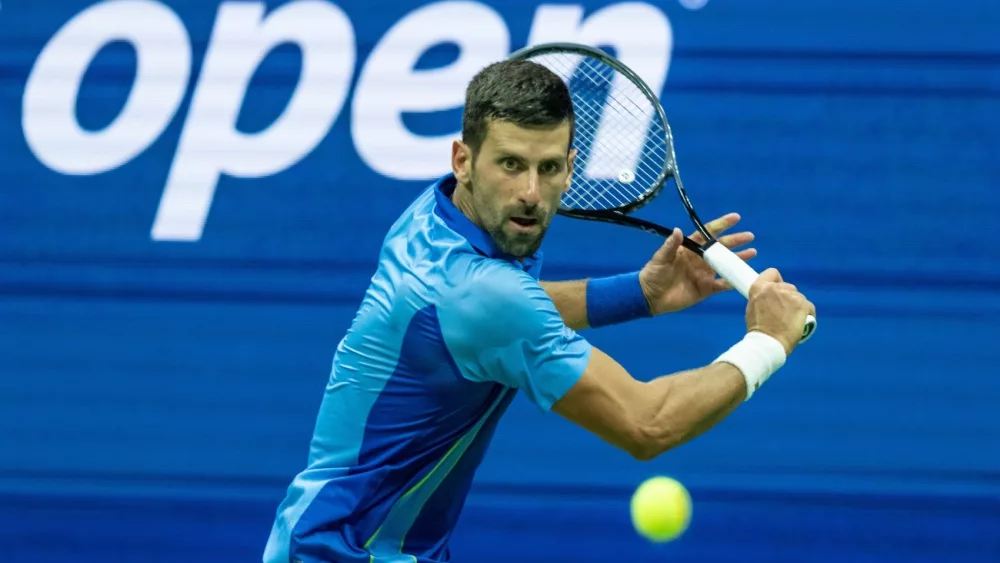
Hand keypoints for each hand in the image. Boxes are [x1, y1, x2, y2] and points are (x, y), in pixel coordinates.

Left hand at [638, 213, 755, 314]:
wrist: (650, 297)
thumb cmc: (654, 274)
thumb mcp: (661, 258)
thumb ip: (670, 245)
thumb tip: (677, 230)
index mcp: (690, 249)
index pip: (707, 234)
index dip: (721, 225)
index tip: (735, 218)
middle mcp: (700, 259)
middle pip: (720, 248)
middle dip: (735, 241)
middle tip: (749, 237)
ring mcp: (704, 274)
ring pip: (725, 265)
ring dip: (738, 259)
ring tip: (752, 253)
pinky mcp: (706, 289)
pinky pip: (722, 285)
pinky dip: (732, 281)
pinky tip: (742, 277)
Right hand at [746, 268, 815, 354]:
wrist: (768, 343)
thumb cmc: (759, 331)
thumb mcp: (752, 308)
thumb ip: (761, 298)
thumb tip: (769, 298)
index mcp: (759, 287)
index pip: (771, 273)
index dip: (776, 281)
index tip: (777, 290)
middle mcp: (775, 288)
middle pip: (787, 286)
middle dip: (787, 297)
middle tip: (784, 311)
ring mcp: (790, 295)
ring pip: (798, 297)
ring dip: (797, 306)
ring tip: (792, 320)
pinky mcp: (802, 304)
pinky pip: (808, 306)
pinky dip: (807, 314)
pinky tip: (802, 323)